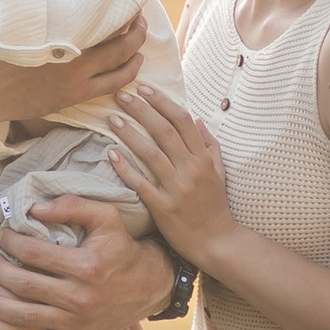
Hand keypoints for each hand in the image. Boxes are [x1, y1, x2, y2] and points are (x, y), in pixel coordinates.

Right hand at [0, 9, 150, 137]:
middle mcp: (73, 55)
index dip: (118, 3)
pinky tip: (134, 65)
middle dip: (134, 24)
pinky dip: (128, 74)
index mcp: (58, 30)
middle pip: (120, 38)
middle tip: (138, 12)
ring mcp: (75, 80)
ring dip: (136, 48)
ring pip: (122, 64)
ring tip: (140, 34)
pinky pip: (112, 86)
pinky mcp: (71, 97)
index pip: (101, 14)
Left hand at [0, 197, 179, 329]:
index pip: (32, 253)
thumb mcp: (107, 217)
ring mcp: (78, 321)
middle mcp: (80, 296)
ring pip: (25, 316)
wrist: (152, 284)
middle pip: (23, 284)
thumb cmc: (123, 247)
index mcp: (85, 265)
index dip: (10, 241)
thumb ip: (72, 206)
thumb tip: (34, 209)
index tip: (2, 234)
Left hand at [107, 87, 232, 267]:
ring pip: (151, 154)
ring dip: (130, 134)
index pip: (182, 121)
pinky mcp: (163, 208)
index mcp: (203, 158)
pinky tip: (111, 154)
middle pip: (164, 132)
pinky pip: (141, 184)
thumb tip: (196, 119)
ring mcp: (177, 189)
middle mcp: (191, 170)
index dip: (162, 102)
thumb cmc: (215, 205)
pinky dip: (126, 168)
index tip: (144, 88)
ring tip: (112, 119)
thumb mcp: (219, 171)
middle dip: (142, 110)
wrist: (216, 241)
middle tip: (122, 96)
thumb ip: (209, 144)